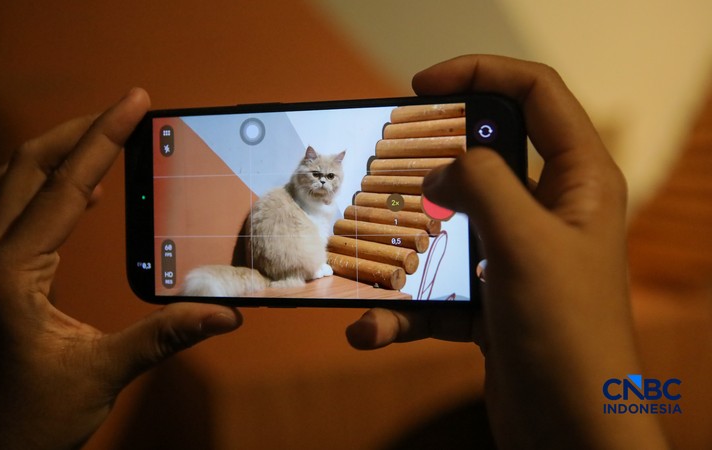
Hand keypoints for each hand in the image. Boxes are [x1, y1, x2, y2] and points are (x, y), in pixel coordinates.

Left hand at [0, 88, 241, 449]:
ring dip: (59, 153)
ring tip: (106, 138)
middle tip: (123, 112)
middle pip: (25, 167)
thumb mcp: (104, 373)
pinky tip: (83, 190)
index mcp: (12, 273)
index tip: (133, 102)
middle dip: (76, 132)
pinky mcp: (1, 276)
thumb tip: (227, 314)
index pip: (62, 187)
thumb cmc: (37, 416)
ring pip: (15, 183)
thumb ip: (165, 336)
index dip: (102, 139)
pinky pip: (20, 209)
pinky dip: (52, 184)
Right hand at [346, 56, 667, 448]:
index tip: (420, 86)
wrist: (570, 429)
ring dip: (405, 249)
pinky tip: (372, 330)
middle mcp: (550, 212)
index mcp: (578, 180)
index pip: (535, 94)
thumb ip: (482, 183)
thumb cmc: (566, 331)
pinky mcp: (492, 300)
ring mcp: (518, 258)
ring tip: (364, 263)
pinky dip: (404, 310)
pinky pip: (438, 289)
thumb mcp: (525, 241)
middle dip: (430, 163)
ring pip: (451, 228)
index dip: (480, 73)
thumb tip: (440, 169)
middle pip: (484, 159)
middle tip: (386, 164)